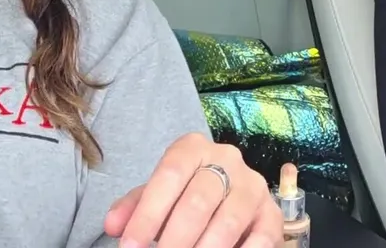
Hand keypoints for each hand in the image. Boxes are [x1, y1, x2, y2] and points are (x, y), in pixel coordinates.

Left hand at [104, 133, 282, 247]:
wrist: (227, 196)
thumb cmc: (183, 195)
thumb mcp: (157, 196)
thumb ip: (134, 207)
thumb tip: (113, 225)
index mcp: (193, 148)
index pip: (169, 174)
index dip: (148, 212)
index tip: (130, 246)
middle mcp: (228, 160)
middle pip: (198, 200)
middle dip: (174, 238)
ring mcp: (253, 186)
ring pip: (228, 220)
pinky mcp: (272, 214)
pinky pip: (261, 238)